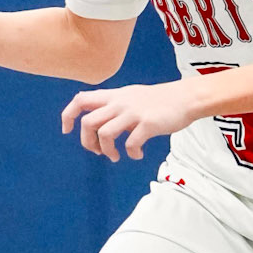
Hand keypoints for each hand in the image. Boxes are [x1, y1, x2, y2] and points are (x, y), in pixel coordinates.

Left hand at [62, 80, 198, 161]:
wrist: (185, 98)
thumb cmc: (159, 101)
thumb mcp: (131, 96)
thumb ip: (114, 105)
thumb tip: (98, 120)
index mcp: (114, 96)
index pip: (80, 100)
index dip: (68, 115)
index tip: (67, 130)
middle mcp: (120, 103)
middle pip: (88, 122)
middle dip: (87, 142)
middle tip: (98, 152)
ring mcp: (133, 113)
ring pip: (105, 134)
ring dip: (107, 150)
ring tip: (116, 156)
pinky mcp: (148, 124)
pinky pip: (131, 143)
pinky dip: (131, 153)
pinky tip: (137, 154)